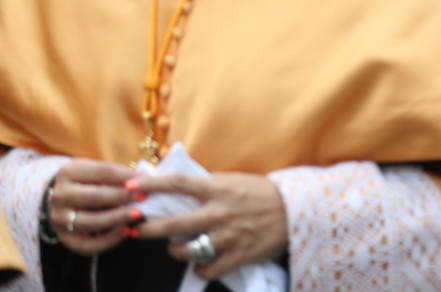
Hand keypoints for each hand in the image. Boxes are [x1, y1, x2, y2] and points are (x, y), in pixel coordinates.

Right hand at [48, 159, 139, 254]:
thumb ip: (117, 174)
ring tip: (138, 214)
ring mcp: (59, 219)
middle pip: (94, 196)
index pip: (102, 172)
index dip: (126, 176)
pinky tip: (125, 231)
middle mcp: (60, 196)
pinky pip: (87, 245)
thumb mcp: (97, 171)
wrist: (63, 199)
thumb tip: (146, 180)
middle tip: (143, 197)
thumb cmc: (89, 181)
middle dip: (122, 197)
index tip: (146, 180)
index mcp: (68, 172)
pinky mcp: (65, 238)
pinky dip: (108, 240)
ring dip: (118, 218)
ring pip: (91, 221)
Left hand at [134, 172, 286, 281]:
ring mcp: (228, 236)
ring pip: (186, 250)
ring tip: (177, 248)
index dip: (152, 184)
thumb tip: (180, 184)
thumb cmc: (264, 194)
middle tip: (135, 230)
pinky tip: (203, 263)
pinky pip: (207, 270)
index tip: (132, 185)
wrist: (299, 211)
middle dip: (147, 229)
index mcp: (219, 189)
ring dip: (175, 251)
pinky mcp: (238, 255)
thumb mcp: (237, 181)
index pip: (178, 183)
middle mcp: (220, 212)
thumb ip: (210, 184)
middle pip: (173, 224)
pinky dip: (201, 269)